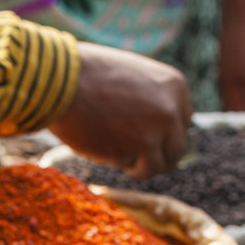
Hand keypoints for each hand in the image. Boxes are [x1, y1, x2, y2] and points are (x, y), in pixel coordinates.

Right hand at [47, 43, 192, 178]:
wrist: (61, 82)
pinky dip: (127, 169)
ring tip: (124, 161)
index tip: (149, 139)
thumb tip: (154, 125)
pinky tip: (110, 157)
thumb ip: (149, 96)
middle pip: (177, 146)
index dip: (165, 134)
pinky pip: (140, 169)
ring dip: (144, 166)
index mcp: (174, 86)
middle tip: (140, 159)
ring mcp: (157, 130)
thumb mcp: (131, 75)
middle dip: (159, 155)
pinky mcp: (139, 149)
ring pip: (162, 164)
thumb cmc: (86, 75)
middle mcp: (172, 108)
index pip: (183, 122)